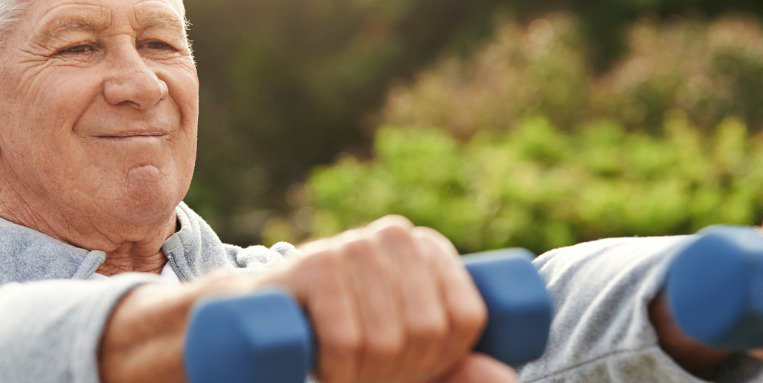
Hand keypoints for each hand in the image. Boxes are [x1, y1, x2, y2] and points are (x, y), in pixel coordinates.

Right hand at [255, 216, 514, 382]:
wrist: (264, 325)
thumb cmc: (350, 344)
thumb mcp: (412, 356)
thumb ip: (462, 370)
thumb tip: (498, 375)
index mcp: (431, 249)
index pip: (467, 318)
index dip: (441, 358)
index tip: (409, 365)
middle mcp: (396, 235)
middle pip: (427, 330)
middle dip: (396, 370)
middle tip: (364, 370)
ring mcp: (354, 244)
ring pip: (385, 340)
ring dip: (359, 375)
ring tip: (339, 368)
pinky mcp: (314, 263)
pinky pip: (345, 338)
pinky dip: (335, 369)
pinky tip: (320, 367)